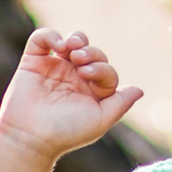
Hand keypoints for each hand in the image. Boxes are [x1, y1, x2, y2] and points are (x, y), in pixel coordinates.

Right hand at [0, 28, 142, 160]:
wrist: (31, 136)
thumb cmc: (67, 132)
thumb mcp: (100, 120)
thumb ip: (120, 103)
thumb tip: (140, 90)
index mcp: (92, 91)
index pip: (106, 70)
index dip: (102, 68)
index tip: (88, 75)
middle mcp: (74, 78)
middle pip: (92, 53)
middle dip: (91, 53)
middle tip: (81, 62)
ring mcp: (54, 68)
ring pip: (71, 41)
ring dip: (77, 39)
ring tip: (72, 49)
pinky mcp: (33, 62)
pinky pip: (42, 39)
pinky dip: (51, 36)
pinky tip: (57, 46)